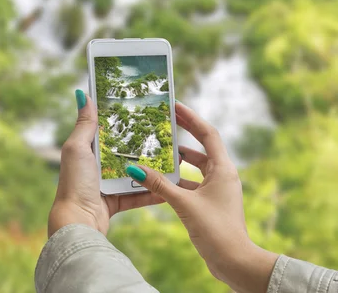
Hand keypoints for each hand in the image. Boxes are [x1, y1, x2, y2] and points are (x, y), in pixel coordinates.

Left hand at [48, 89, 162, 237]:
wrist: (78, 223)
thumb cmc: (75, 182)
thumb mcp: (78, 148)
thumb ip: (84, 124)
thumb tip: (82, 94)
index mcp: (88, 148)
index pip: (107, 128)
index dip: (122, 116)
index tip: (141, 105)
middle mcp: (98, 164)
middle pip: (125, 148)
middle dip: (143, 141)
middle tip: (164, 130)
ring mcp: (107, 183)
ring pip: (135, 170)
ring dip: (152, 166)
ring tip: (173, 156)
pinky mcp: (117, 201)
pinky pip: (138, 194)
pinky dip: (152, 191)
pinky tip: (169, 185)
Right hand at [128, 102, 278, 292]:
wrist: (234, 262)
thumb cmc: (215, 230)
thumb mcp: (184, 204)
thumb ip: (159, 185)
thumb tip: (135, 169)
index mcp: (222, 168)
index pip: (207, 133)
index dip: (191, 118)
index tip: (176, 106)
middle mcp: (223, 174)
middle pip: (203, 145)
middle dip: (186, 131)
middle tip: (168, 117)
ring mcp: (219, 188)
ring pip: (198, 165)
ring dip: (181, 157)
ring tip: (162, 148)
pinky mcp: (213, 201)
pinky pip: (195, 182)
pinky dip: (180, 178)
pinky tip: (164, 179)